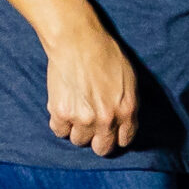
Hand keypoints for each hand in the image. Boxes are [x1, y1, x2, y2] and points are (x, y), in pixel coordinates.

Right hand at [44, 17, 138, 155]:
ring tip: (77, 110)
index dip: (116, 137)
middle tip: (92, 126)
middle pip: (102, 148)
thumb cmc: (106, 54)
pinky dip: (60, 122)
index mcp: (127, 110)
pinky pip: (59, 131)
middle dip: (97, 139)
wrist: (78, 40)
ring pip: (78, 140)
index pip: (124, 141)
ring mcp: (83, 118)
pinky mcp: (61, 113)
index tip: (110, 133)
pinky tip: (64, 106)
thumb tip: (125, 123)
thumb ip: (128, 104)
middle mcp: (106, 119)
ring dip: (77, 129)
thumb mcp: (129, 79)